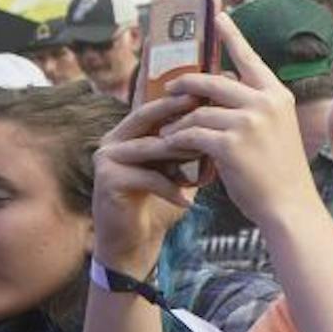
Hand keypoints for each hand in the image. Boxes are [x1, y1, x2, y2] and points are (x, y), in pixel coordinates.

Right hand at [91, 93, 204, 275]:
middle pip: (150, 116)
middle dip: (181, 113)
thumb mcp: (178, 166)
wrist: (134, 241)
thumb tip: (225, 117)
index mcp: (131, 130)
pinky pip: (146, 177)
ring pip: (150, 146)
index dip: (183, 96)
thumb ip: (192, 143)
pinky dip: (171, 188)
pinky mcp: (107, 179)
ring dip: (180, 151)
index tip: (212, 91)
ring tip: (207, 153)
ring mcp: (107, 157)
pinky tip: (189, 199)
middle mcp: (115, 138)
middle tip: (210, 111)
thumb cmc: (161, 200)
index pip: (157, 104)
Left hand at [155, 14, 320, 232]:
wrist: (289, 206)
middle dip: (185, 84)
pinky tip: (169, 146)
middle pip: (212, 80)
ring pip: (197, 111)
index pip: (248, 57)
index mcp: (277, 95)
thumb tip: (217, 93)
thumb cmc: (279, 173)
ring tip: (166, 131)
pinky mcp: (231, 143)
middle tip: (170, 89)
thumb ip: (253, 108)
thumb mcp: (276, 130)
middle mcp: (265, 102)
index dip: (231, 35)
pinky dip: (177, 140)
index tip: (218, 14)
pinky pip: (192, 134)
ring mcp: (249, 122)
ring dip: (177, 122)